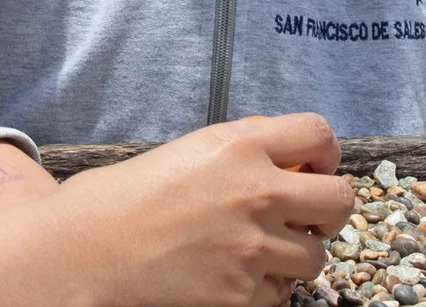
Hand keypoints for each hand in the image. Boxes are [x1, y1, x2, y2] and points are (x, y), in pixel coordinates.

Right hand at [47, 113, 352, 306]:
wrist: (85, 252)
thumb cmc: (123, 197)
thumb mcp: (189, 150)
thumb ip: (244, 149)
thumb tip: (288, 161)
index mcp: (241, 144)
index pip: (320, 135)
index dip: (324, 153)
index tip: (313, 167)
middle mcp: (258, 192)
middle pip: (340, 199)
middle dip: (328, 209)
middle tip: (306, 215)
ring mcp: (254, 247)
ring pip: (317, 257)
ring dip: (296, 255)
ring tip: (260, 250)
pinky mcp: (242, 295)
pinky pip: (283, 294)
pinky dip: (268, 289)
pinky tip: (236, 276)